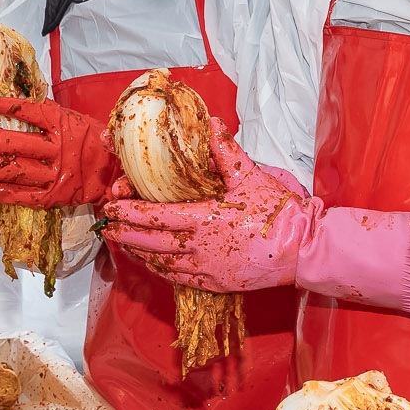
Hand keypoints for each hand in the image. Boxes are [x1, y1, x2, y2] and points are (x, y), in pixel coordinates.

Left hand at [0, 97, 119, 208]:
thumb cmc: (89, 141)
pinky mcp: (54, 195)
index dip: (12, 108)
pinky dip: (6, 194)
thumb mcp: (75, 120)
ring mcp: (57, 174)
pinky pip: (27, 196)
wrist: (112, 172)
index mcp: (64, 127)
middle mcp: (60, 150)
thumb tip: (25, 97)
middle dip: (0, 142)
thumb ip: (50, 112)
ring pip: (23, 171)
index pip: (35, 114)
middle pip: (26, 145)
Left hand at [97, 139, 320, 291]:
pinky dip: (162, 270)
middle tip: (108, 228)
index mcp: (204, 219)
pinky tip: (154, 263)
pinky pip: (180, 279)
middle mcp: (200, 247)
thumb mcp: (250, 176)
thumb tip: (212, 124)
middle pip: (151, 243)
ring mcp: (207, 269)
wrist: (301, 249)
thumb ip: (226, 152)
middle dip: (126, 235)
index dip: (130, 212)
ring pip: (162, 264)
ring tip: (125, 244)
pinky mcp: (216, 284)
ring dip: (140, 253)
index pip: (156, 216)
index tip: (112, 207)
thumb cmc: (277, 212)